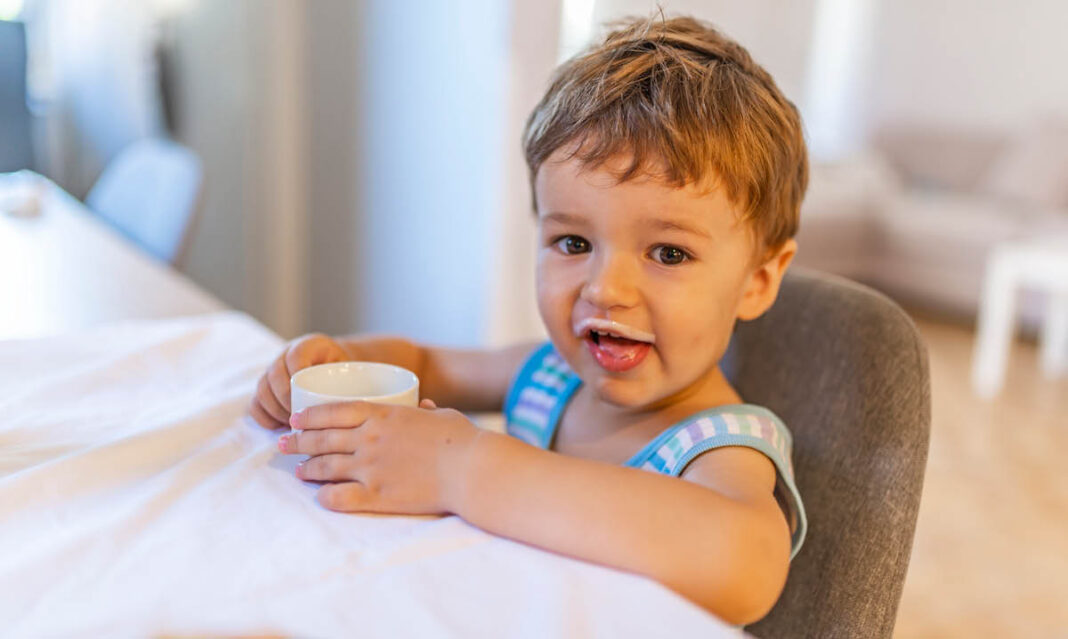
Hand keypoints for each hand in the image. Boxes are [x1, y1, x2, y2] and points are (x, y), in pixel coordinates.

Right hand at [248, 333, 350, 429]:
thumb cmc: (352, 372)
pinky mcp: (267, 386)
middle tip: (299, 420)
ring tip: (292, 425)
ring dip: (274, 411)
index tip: (307, 403)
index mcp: (310, 345)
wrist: (340, 367)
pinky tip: (279, 427)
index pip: (295, 358)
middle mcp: (286, 353)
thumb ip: (354, 380)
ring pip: (262, 389)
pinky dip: (264, 417)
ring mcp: (273, 369)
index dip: (296, 381)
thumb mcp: (357, 370)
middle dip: (284, 401)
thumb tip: (353, 403)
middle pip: (273, 375)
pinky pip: (256, 402)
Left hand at [278, 398, 479, 514]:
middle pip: (322, 438)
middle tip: (283, 443)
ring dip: (307, 468)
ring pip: (325, 466)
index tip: (295, 418)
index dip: (310, 415)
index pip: (334, 411)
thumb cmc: (461, 439)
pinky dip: (325, 496)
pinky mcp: (376, 495)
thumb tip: (424, 407)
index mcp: (382, 415)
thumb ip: (426, 411)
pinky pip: (339, 497)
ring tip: (298, 470)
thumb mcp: (441, 415)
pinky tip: (320, 496)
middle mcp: (369, 439)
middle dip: (298, 441)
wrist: (470, 469)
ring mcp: (370, 468)